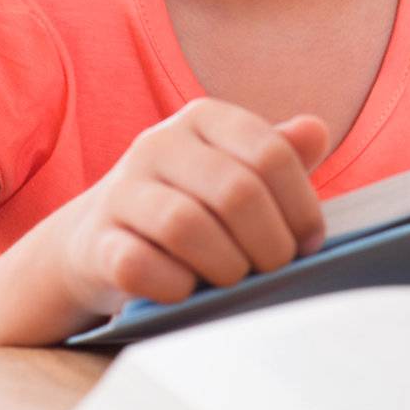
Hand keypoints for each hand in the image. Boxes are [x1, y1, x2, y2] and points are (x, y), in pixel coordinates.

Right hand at [46, 98, 329, 316]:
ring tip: (234, 280)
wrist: (101, 241)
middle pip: (235, 191)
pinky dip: (173, 286)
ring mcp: (122, 190)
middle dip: (269, 243)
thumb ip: (278, 154)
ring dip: (225, 266)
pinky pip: (138, 264)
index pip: (269, 153)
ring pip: (186, 225)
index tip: (310, 242)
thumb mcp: (236, 171)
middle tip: (274, 269)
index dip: (301, 206)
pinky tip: (186, 291)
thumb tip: (315, 132)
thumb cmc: (190, 205)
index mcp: (203, 118)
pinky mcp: (94, 240)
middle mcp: (158, 143)